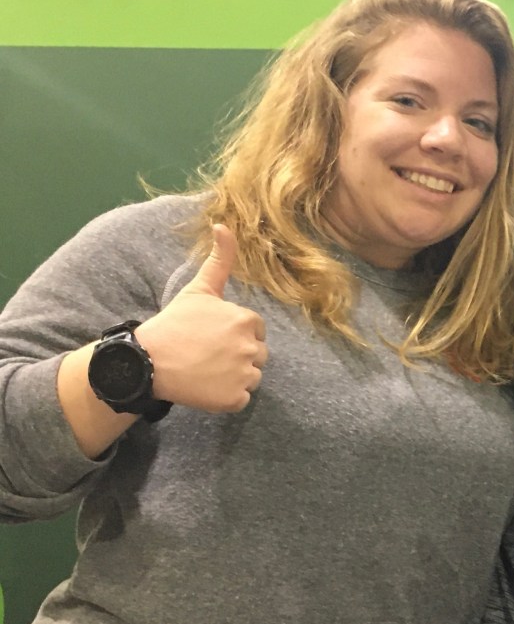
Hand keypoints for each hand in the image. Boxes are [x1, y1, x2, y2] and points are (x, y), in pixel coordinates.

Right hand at [136, 224, 267, 412]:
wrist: (147, 361)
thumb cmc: (174, 324)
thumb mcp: (199, 289)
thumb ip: (219, 259)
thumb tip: (223, 224)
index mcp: (246, 320)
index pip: (255, 330)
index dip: (235, 333)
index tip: (211, 336)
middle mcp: (250, 348)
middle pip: (257, 354)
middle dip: (237, 355)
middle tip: (208, 354)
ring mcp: (243, 375)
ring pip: (252, 377)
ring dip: (234, 376)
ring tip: (206, 370)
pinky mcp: (234, 399)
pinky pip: (241, 399)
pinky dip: (227, 397)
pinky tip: (206, 387)